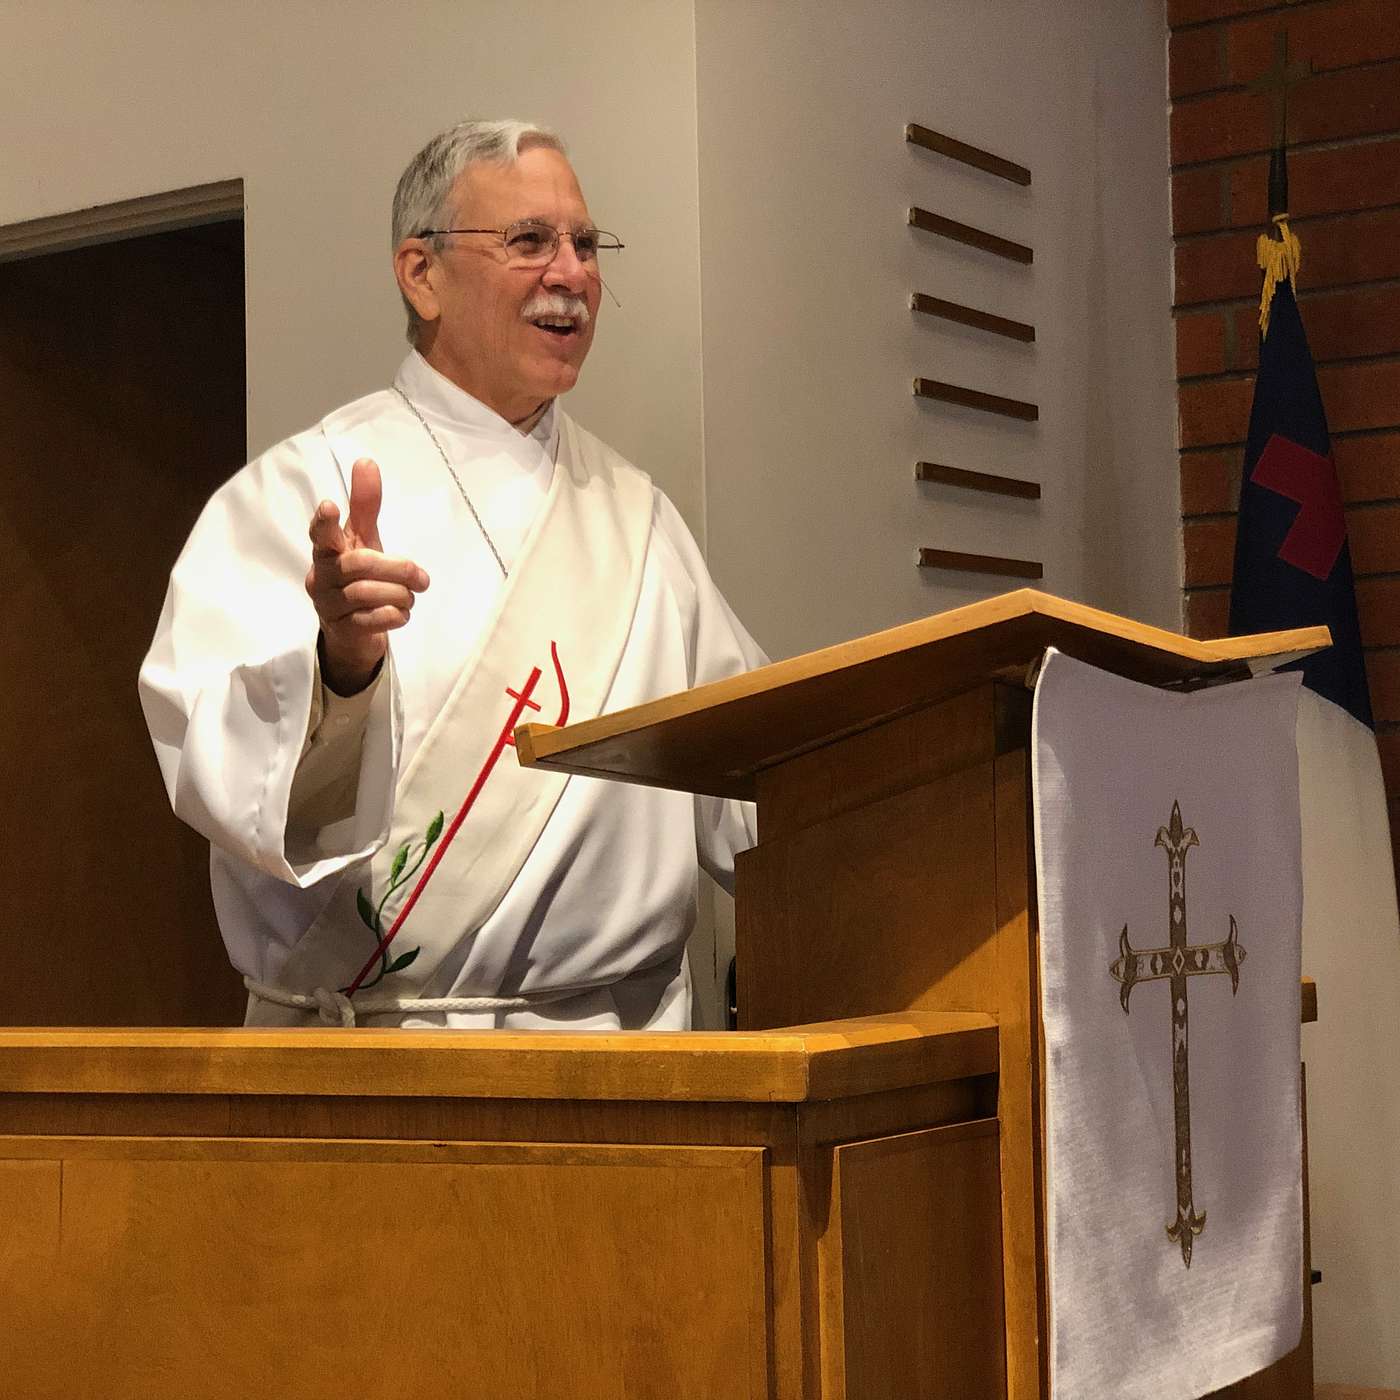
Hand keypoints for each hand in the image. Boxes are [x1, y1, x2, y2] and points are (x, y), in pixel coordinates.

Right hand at [306, 458, 429, 694]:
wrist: (353, 630)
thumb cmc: (358, 576)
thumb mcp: (364, 540)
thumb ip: (365, 505)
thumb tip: (366, 461)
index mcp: (326, 551)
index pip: (321, 534)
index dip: (325, 521)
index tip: (331, 505)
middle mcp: (321, 577)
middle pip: (360, 564)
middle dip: (398, 569)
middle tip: (422, 577)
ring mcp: (328, 605)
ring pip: (369, 593)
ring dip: (401, 595)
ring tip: (410, 596)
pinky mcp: (343, 630)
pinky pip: (374, 619)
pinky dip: (396, 615)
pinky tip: (401, 613)